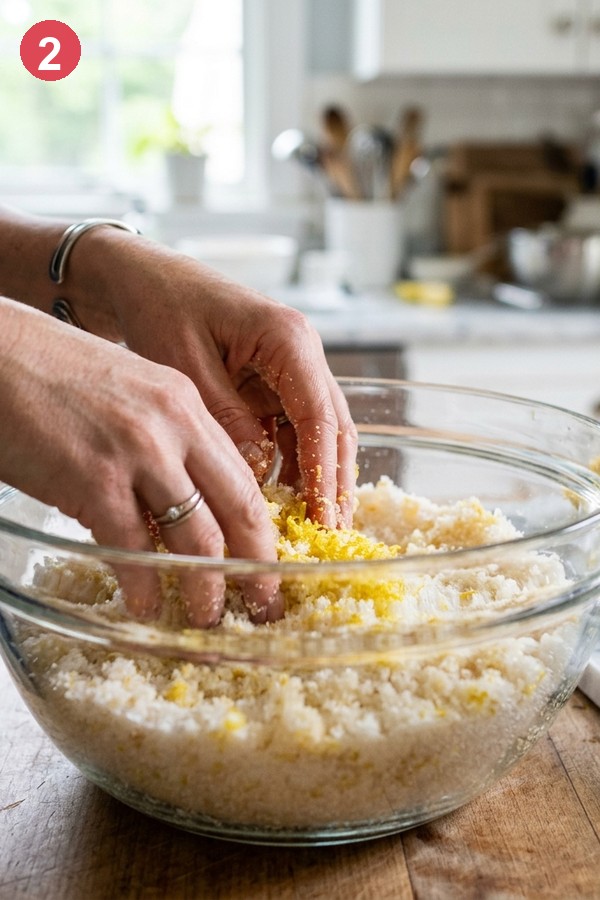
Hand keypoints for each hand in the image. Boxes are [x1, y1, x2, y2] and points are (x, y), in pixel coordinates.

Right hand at [0, 298, 282, 626]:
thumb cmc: (53, 374)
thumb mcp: (131, 392)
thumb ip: (167, 440)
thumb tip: (185, 501)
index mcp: (187, 404)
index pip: (246, 476)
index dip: (265, 529)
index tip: (270, 562)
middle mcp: (174, 426)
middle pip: (240, 508)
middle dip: (258, 566)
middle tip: (263, 605)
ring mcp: (137, 452)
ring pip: (197, 536)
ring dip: (206, 587)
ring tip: (206, 615)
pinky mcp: (93, 478)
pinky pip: (133, 548)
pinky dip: (145, 586)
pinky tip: (145, 604)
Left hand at [70, 231, 357, 527]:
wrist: (140, 278)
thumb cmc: (160, 307)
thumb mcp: (187, 365)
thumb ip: (227, 419)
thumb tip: (260, 473)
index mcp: (287, 339)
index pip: (319, 415)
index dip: (325, 471)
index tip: (325, 517)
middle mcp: (300, 352)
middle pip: (332, 425)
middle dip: (334, 480)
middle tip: (331, 533)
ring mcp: (290, 367)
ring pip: (318, 431)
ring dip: (319, 476)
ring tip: (316, 526)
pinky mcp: (274, 381)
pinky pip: (292, 428)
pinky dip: (293, 463)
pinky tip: (287, 498)